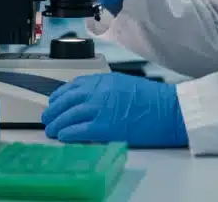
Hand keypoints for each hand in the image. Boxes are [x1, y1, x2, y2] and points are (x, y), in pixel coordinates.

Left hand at [43, 72, 187, 147]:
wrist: (170, 110)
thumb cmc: (154, 100)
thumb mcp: (125, 85)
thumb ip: (106, 90)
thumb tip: (90, 101)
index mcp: (104, 80)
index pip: (74, 85)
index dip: (60, 95)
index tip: (55, 101)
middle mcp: (99, 91)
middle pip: (67, 100)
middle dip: (53, 110)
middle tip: (48, 118)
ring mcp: (101, 108)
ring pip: (68, 115)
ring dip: (57, 124)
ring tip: (51, 130)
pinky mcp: (104, 126)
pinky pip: (78, 130)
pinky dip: (67, 133)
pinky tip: (63, 136)